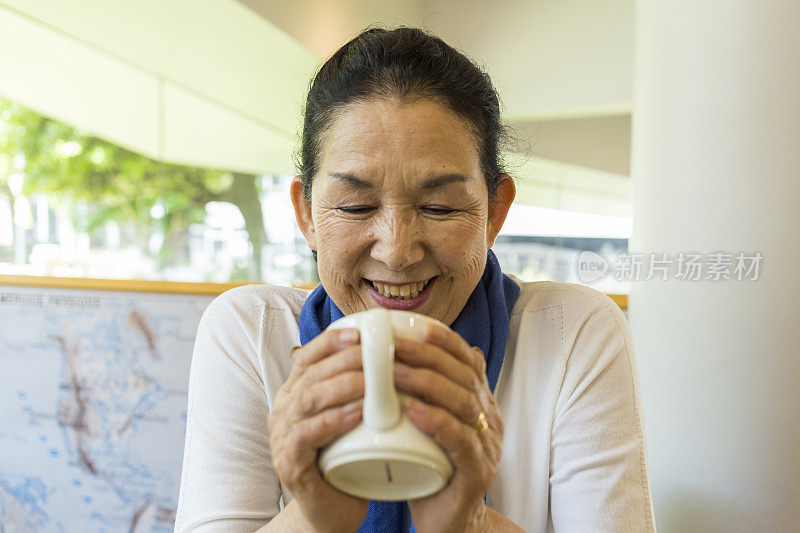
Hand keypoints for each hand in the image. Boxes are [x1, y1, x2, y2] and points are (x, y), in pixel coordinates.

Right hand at [268, 328, 368, 532]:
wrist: (331, 510)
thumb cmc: (345, 458)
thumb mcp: (349, 416)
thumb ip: (357, 388)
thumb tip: (391, 351)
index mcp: (295, 393)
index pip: (309, 356)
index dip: (333, 340)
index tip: (362, 332)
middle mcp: (283, 410)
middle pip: (312, 373)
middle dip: (346, 360)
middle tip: (378, 355)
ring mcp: (283, 436)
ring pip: (308, 398)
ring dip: (342, 386)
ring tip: (372, 381)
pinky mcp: (289, 463)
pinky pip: (307, 434)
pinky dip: (333, 420)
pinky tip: (357, 414)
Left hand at [393, 324, 502, 532]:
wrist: (449, 523)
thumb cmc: (431, 469)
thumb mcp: (429, 425)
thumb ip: (423, 395)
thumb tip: (402, 355)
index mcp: (481, 403)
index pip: (469, 362)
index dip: (447, 342)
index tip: (418, 328)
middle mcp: (490, 419)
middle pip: (464, 376)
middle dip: (428, 356)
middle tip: (395, 346)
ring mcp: (488, 446)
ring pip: (463, 403)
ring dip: (426, 384)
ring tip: (394, 373)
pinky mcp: (478, 472)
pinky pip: (461, 440)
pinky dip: (436, 421)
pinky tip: (413, 411)